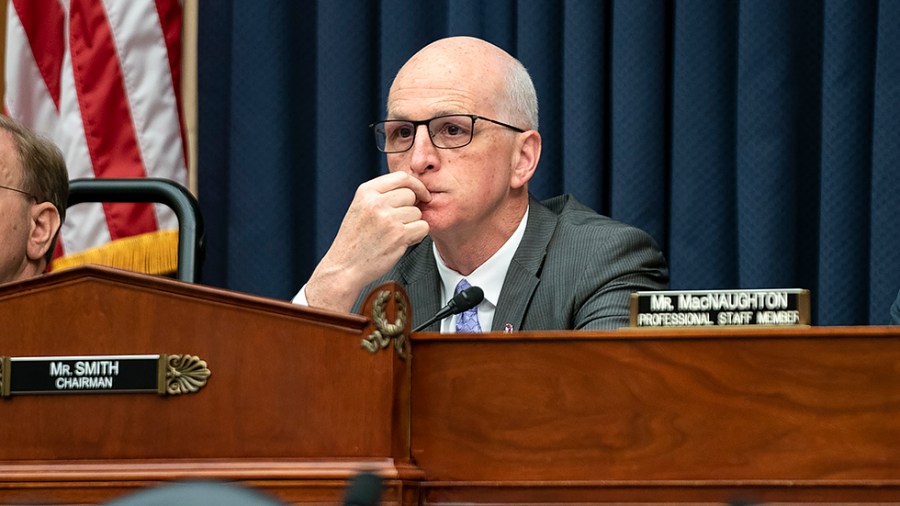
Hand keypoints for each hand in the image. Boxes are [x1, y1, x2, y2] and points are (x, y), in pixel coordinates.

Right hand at [305, 171, 430, 311]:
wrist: (345, 266)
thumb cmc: (355, 239)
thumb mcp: (361, 208)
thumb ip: (382, 195)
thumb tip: (414, 188)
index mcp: (366, 191)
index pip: (402, 177)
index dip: (416, 185)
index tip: (421, 195)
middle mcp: (376, 202)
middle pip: (411, 195)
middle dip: (411, 208)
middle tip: (400, 222)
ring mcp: (388, 218)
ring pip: (417, 212)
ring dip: (412, 224)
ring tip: (394, 234)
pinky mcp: (399, 235)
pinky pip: (422, 227)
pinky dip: (417, 235)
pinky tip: (402, 241)